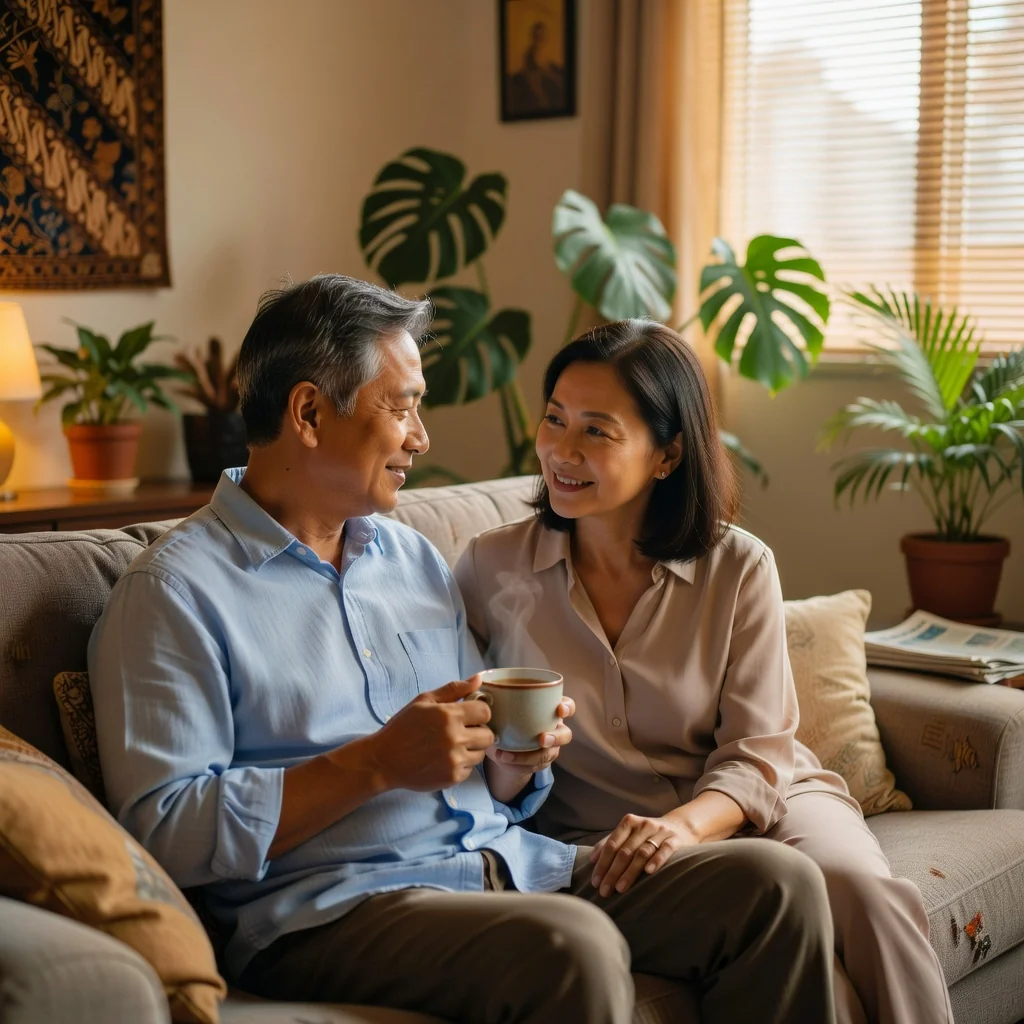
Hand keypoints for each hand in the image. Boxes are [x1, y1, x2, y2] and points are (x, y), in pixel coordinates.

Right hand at [367, 675, 494, 791]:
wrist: (384, 760)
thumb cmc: (403, 727)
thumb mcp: (424, 701)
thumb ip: (454, 689)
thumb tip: (479, 678)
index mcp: (449, 715)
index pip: (485, 712)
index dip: (479, 712)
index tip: (469, 715)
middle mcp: (455, 738)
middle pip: (489, 735)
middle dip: (479, 731)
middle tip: (463, 731)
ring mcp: (455, 760)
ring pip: (481, 754)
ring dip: (471, 749)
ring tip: (452, 746)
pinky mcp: (452, 778)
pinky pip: (470, 770)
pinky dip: (461, 764)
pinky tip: (445, 759)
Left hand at [485, 697, 574, 774]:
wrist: (502, 748)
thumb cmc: (505, 721)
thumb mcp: (500, 709)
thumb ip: (493, 700)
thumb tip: (480, 689)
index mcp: (549, 710)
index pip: (567, 706)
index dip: (567, 708)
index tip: (559, 709)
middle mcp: (554, 729)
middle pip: (565, 734)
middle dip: (556, 737)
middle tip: (542, 739)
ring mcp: (549, 749)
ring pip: (551, 754)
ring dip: (532, 756)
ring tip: (509, 755)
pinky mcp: (539, 764)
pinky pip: (535, 767)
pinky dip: (519, 764)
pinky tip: (504, 759)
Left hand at [590, 814, 699, 896]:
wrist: (680, 826)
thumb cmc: (648, 835)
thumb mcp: (630, 834)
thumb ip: (612, 843)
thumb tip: (592, 859)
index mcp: (629, 822)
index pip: (612, 844)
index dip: (602, 863)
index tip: (595, 882)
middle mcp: (643, 825)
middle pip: (625, 851)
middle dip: (613, 872)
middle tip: (604, 890)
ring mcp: (660, 832)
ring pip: (642, 853)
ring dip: (630, 872)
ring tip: (621, 888)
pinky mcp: (675, 839)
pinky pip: (665, 850)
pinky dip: (656, 860)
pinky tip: (649, 872)